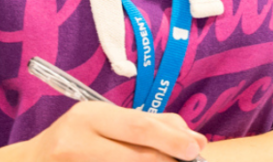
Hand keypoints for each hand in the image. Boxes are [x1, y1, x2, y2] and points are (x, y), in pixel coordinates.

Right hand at [23, 101, 207, 161]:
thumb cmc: (77, 139)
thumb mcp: (106, 122)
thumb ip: (148, 125)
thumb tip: (194, 139)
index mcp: (89, 115)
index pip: (139, 126)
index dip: (172, 138)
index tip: (196, 148)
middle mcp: (76, 140)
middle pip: (136, 154)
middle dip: (168, 159)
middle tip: (192, 161)